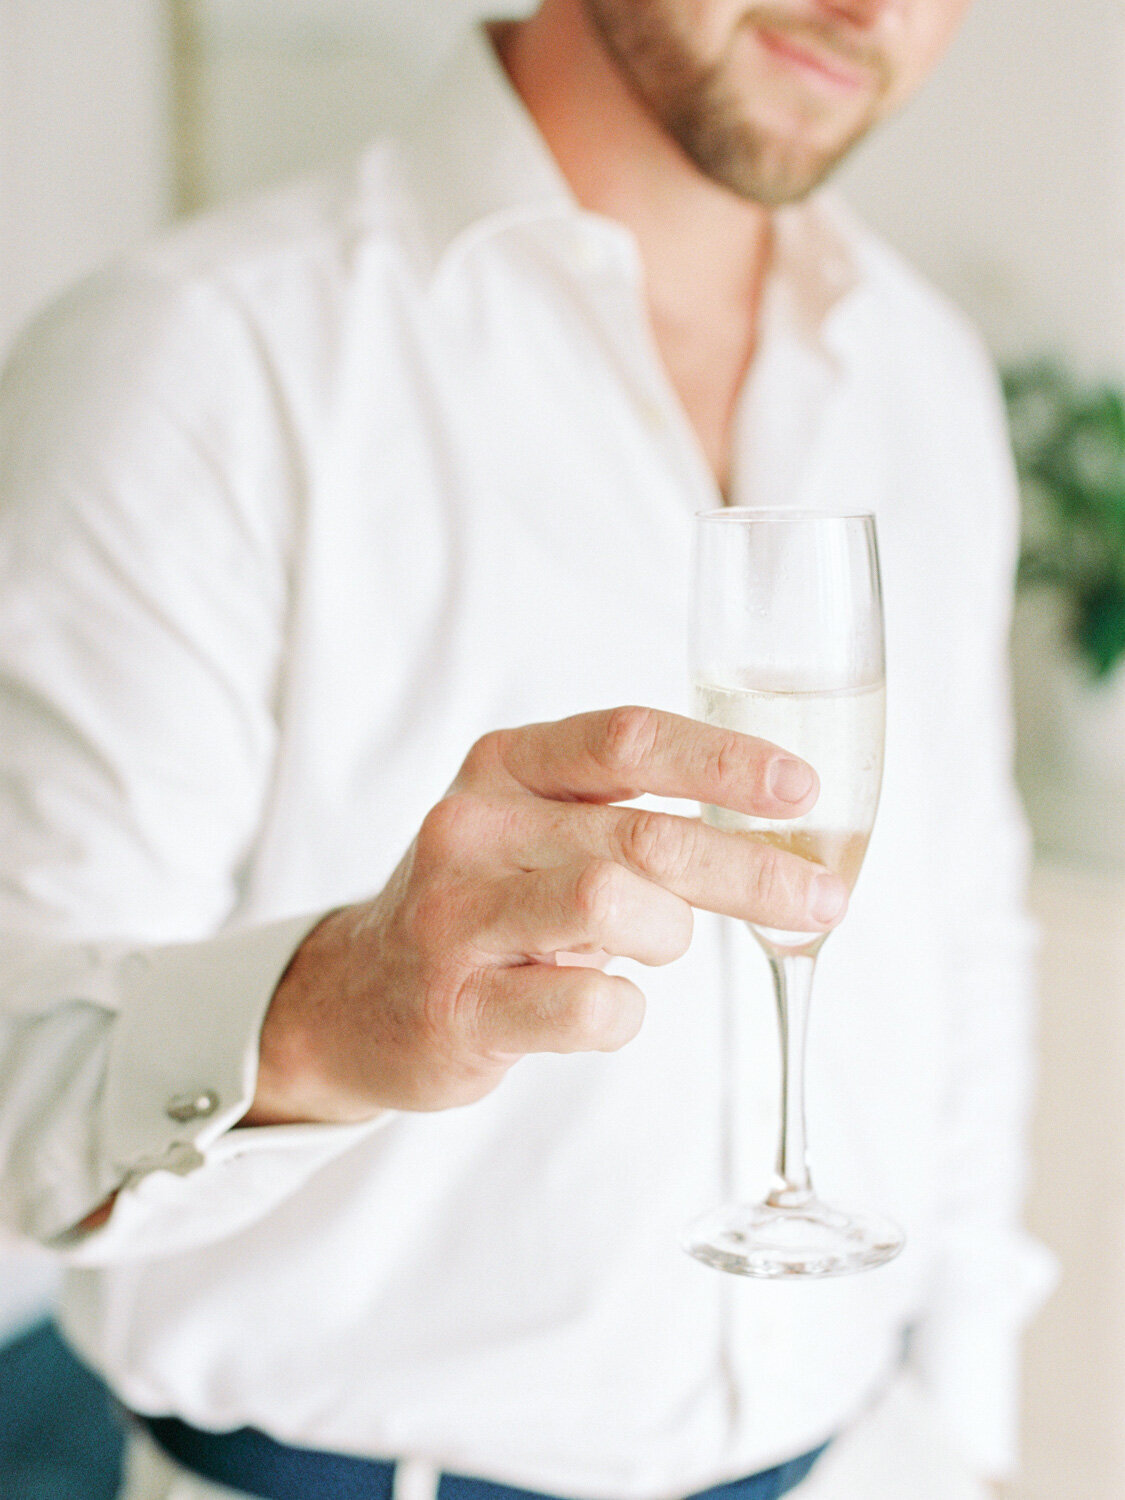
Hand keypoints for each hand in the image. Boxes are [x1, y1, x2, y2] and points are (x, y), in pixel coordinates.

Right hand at [247, 706, 845, 1124]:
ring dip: (669, 935)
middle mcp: (471, 827)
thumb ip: (629, 813)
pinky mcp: (457, 1009)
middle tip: (822, 898)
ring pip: (612, 905)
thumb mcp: (536, 828)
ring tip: (655, 947)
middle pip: (641, 835)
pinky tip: (603, 1004)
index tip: (802, 787)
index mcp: (504, 766)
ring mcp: (456, 919)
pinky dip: (625, 1011)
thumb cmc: (485, 904)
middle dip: (751, 869)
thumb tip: (780, 826)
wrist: (358, 997)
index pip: (627, 739)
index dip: (723, 760)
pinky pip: (588, 1007)